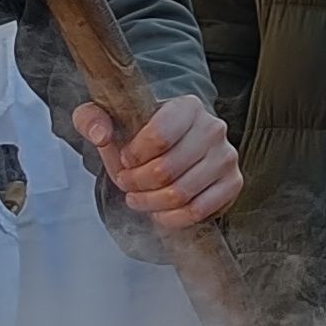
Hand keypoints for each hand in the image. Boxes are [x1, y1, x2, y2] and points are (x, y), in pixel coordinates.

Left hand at [85, 95, 240, 232]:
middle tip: (126, 185)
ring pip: (181, 194)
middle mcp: (213, 128)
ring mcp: (226, 157)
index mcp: (187, 106)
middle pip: (166, 170)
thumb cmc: (140, 134)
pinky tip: (159, 212)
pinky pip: (199, 211)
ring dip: (150, 203)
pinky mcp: (233, 183)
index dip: (133, 157)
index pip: (158, 136)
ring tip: (138, 199)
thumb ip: (92, 118)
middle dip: (136, 184)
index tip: (124, 160)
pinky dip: (172, 218)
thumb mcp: (110, 118)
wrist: (172, 148)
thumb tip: (100, 135)